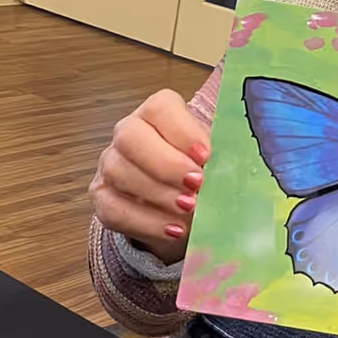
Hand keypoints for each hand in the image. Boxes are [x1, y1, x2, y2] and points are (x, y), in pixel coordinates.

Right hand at [89, 90, 210, 264]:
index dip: (182, 130)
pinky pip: (113, 209)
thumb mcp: (216, 160)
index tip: (206, 155)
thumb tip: (234, 169)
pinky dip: (146, 222)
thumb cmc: (202, 174)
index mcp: (157, 114)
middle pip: (130, 136)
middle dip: (165, 163)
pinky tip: (174, 230)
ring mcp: (111, 165)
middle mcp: (128, 133)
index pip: (160, 108)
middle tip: (197, 184)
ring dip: (158, 193)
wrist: (182, 208)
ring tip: (189, 208)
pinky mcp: (103, 198)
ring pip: (119, 172)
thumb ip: (222, 157)